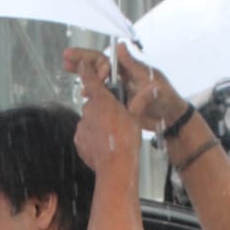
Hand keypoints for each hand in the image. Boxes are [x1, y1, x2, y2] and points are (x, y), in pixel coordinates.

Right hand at [63, 43, 188, 133]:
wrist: (170, 119)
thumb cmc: (166, 98)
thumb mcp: (151, 80)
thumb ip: (134, 66)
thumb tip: (120, 46)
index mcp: (129, 68)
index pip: (106, 60)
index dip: (92, 60)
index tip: (85, 68)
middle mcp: (122, 76)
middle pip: (98, 65)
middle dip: (81, 61)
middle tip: (65, 58)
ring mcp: (120, 89)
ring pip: (97, 80)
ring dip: (83, 75)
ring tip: (67, 69)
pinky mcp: (119, 103)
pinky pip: (101, 96)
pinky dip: (91, 93)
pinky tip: (83, 95)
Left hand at [71, 55, 141, 174]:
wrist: (116, 166)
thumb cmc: (126, 141)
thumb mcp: (136, 118)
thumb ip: (138, 103)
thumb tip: (151, 90)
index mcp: (102, 100)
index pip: (90, 78)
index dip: (86, 69)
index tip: (83, 63)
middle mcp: (88, 110)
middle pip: (92, 103)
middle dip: (101, 108)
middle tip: (114, 118)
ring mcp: (82, 126)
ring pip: (89, 120)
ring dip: (98, 124)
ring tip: (111, 136)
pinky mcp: (79, 141)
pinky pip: (86, 135)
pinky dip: (93, 138)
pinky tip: (104, 144)